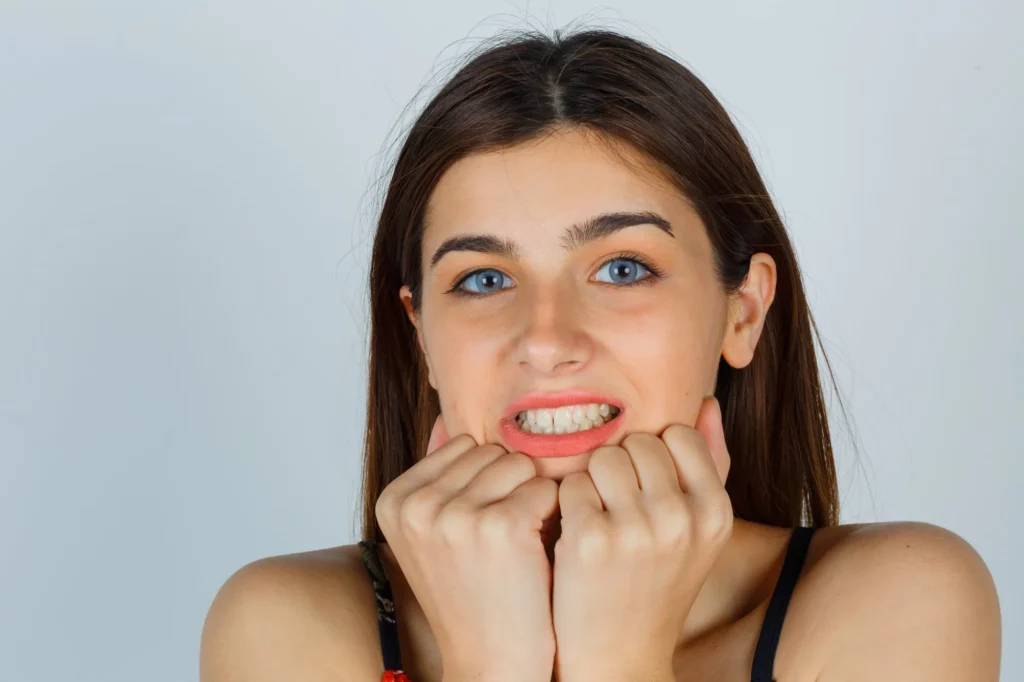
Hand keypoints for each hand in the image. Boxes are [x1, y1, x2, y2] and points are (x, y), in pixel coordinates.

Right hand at [375, 415, 559, 681]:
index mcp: (394, 501)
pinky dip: (551, 516)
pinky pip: (546, 489)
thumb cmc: (472, 594)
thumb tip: (447, 421)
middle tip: (500, 541)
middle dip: (507, 487)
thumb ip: (436, 477)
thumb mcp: (433, 535)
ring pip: (520, 464)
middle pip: (491, 451)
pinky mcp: (502, 527)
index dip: (484, 483)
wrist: (493, 662)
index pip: (462, 446)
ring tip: (516, 546)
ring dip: (530, 498)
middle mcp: (418, 505)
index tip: (477, 529)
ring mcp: (456, 516)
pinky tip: (536, 553)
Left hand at [551, 397, 733, 681]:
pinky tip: (575, 535)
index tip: (645, 489)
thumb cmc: (655, 584)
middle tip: (617, 508)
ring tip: (598, 518)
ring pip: (602, 456)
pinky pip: (570, 484)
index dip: (653, 455)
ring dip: (592, 480)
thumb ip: (709, 465)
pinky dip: (566, 504)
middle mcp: (682, 518)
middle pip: (638, 442)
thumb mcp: (698, 532)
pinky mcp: (589, 540)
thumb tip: (706, 401)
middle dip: (621, 467)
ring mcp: (636, 530)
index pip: (678, 434)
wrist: (618, 656)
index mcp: (715, 512)